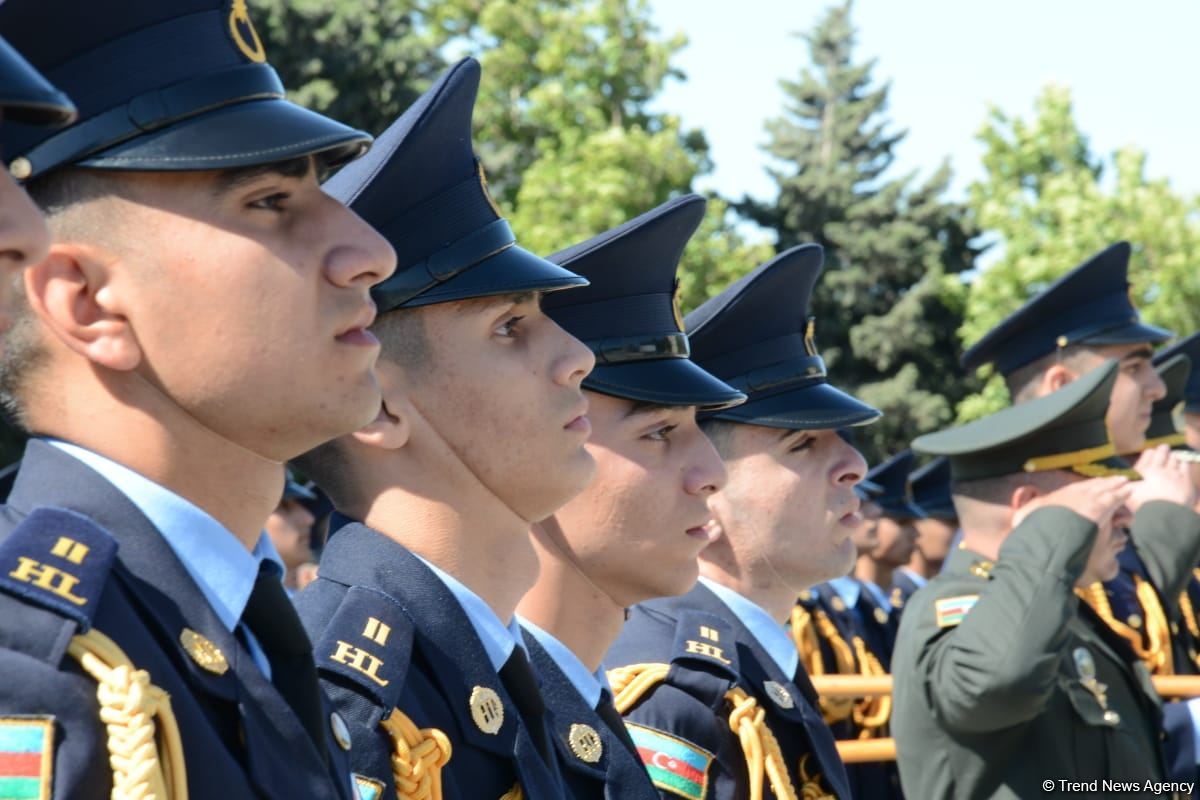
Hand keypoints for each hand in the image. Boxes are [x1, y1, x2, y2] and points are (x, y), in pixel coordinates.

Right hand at [1013, 476, 1131, 529]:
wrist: (1047, 533)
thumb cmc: (1035, 527)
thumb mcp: (1025, 518)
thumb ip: (1025, 515)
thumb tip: (1015, 519)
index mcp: (1060, 496)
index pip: (1078, 488)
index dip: (1088, 486)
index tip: (1095, 485)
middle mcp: (1075, 494)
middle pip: (1094, 485)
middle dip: (1104, 483)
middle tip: (1115, 480)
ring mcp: (1088, 499)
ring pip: (1106, 489)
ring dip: (1116, 485)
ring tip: (1125, 481)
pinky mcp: (1100, 508)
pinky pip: (1115, 497)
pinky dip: (1122, 492)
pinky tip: (1128, 489)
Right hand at [1127, 445, 1196, 511]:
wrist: (1162, 514)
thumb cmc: (1143, 507)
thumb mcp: (1127, 497)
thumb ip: (1124, 487)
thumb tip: (1121, 482)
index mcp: (1141, 473)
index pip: (1146, 457)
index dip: (1149, 454)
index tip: (1150, 452)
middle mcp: (1156, 469)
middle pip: (1161, 454)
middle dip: (1162, 450)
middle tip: (1164, 447)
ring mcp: (1172, 473)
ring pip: (1174, 458)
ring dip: (1173, 456)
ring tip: (1173, 456)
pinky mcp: (1185, 479)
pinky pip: (1185, 465)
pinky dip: (1183, 463)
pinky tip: (1182, 464)